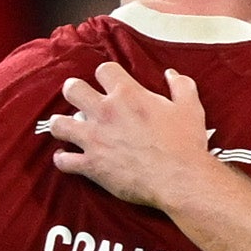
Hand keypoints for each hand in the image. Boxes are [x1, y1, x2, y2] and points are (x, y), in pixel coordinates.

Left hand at [43, 61, 217, 209]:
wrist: (180, 179)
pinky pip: (64, 161)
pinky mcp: (92, 164)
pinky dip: (63, 159)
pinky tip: (66, 157)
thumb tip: (172, 74)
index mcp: (128, 95)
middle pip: (73, 90)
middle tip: (80, 98)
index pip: (104, 70)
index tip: (109, 82)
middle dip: (74, 91)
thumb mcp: (190, 108)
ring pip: (59, 124)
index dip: (106, 75)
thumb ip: (181, 86)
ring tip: (67, 127)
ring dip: (62, 124)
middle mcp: (105, 112)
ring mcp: (94, 139)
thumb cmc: (185, 145)